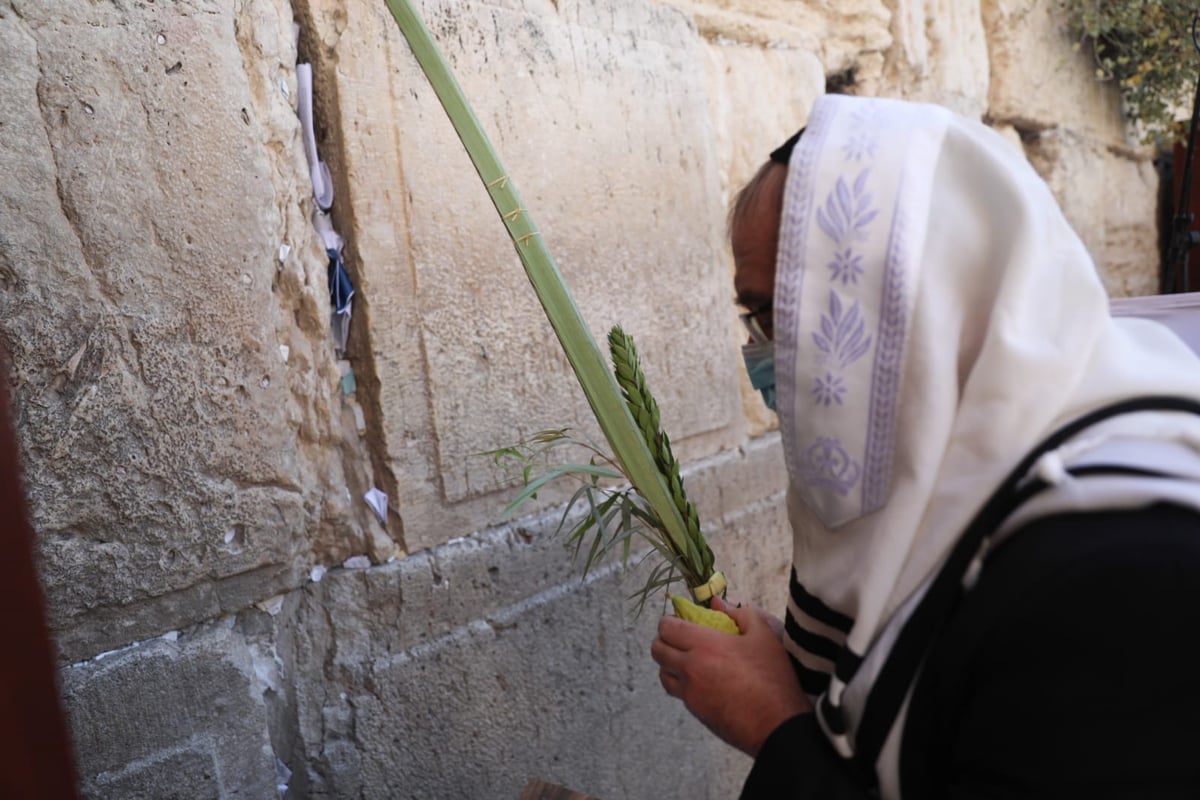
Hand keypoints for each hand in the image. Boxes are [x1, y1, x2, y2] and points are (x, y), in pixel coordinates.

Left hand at [650, 596, 810, 756]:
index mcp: (704, 645)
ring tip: (689, 660)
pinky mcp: (696, 712)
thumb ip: (740, 613)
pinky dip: (682, 683)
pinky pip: (678, 693)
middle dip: (664, 640)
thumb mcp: (764, 635)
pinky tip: (702, 680)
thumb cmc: (773, 678)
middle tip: (681, 638)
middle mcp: (690, 669)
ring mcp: (690, 693)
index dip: (669, 621)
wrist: (777, 726)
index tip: (681, 620)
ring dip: (669, 664)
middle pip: (657, 650)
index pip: (667, 628)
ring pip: (663, 674)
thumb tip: (718, 604)